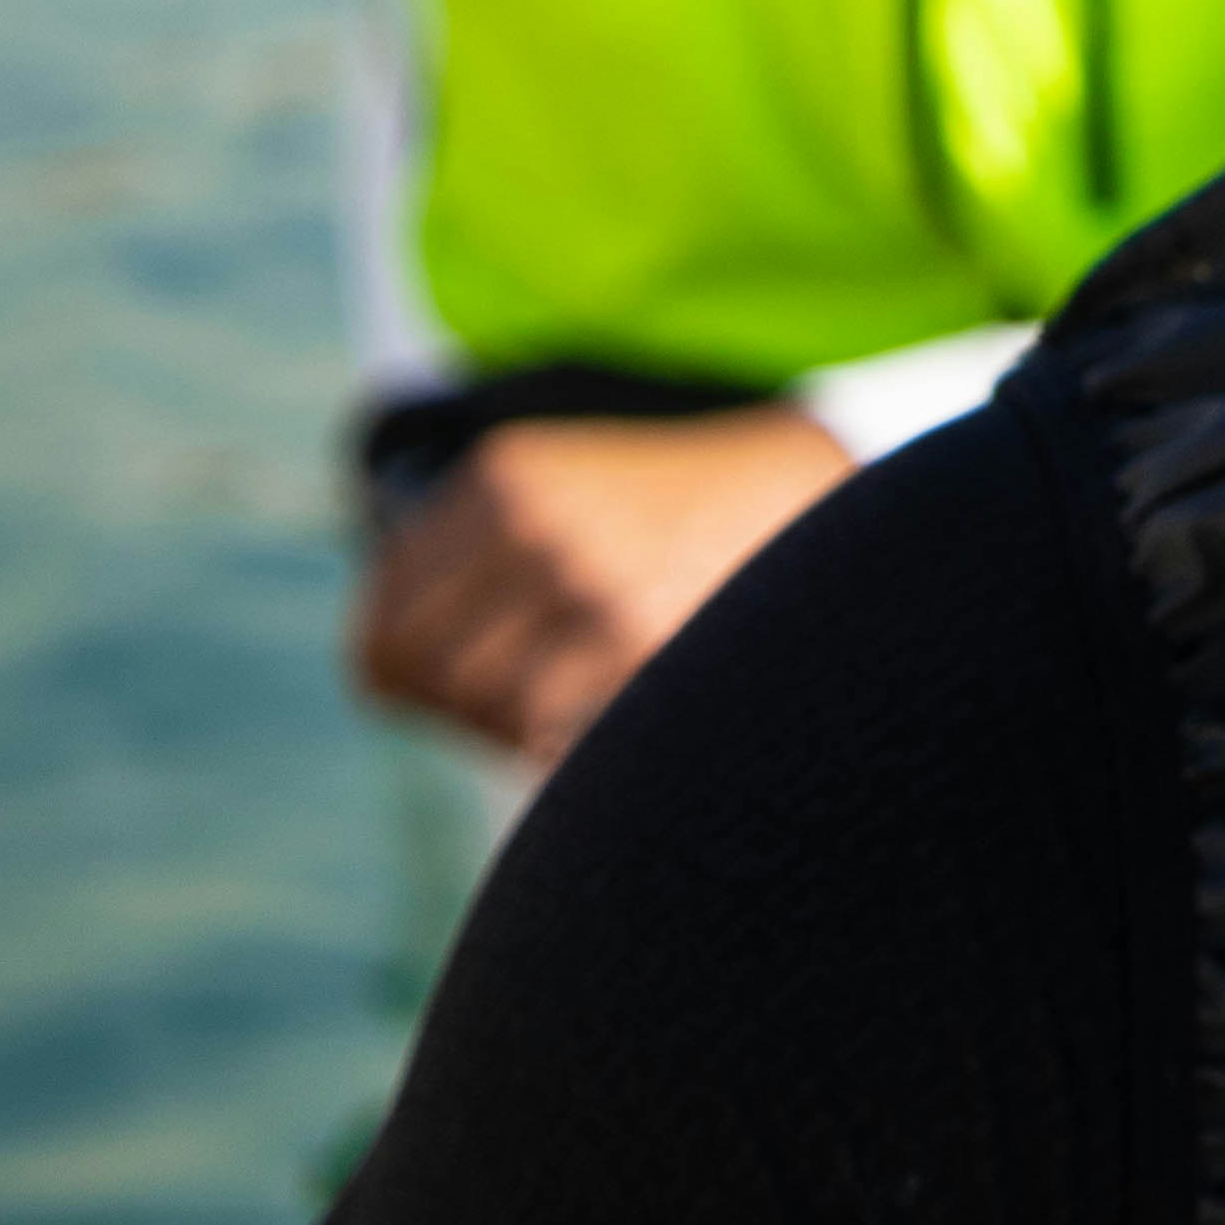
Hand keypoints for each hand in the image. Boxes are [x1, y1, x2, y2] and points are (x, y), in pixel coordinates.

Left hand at [351, 405, 852, 763]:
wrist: (839, 501)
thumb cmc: (695, 514)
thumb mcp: (571, 492)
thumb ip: (476, 562)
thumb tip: (385, 675)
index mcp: (500, 478)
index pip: (387, 637)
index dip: (420, 679)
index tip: (463, 685)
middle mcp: (533, 524)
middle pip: (440, 683)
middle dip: (485, 705)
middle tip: (555, 688)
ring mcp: (590, 585)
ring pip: (500, 716)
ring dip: (539, 727)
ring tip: (607, 686)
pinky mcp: (646, 645)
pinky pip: (561, 739)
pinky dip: (585, 746)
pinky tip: (633, 712)